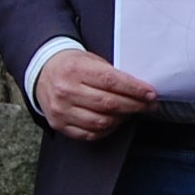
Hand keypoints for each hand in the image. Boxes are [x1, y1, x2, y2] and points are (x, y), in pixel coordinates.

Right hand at [35, 49, 155, 140]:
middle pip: (108, 104)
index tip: (150, 94)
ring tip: (131, 112)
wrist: (44, 72)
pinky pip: (89, 134)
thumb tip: (140, 89)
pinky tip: (115, 121)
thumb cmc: (72, 65)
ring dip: (122, 119)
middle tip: (148, 105)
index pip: (111, 81)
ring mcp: (61, 110)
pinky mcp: (59, 124)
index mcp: (75, 69)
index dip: (134, 89)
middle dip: (134, 105)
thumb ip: (111, 73)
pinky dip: (107, 130)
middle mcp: (66, 90)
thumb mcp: (90, 59)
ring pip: (100, 122)